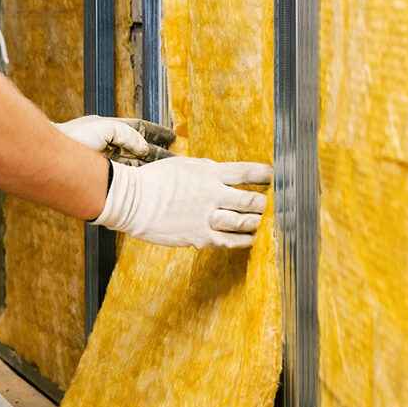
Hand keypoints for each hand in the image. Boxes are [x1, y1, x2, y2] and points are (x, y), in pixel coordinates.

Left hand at [55, 115, 175, 165]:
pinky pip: (128, 174)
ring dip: (150, 166)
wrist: (54, 158)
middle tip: (173, 159)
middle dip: (156, 153)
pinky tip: (150, 179)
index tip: (171, 137)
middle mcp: (109, 144)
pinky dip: (140, 175)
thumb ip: (129, 134)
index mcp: (109, 129)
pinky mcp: (106, 175)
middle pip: (139, 148)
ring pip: (135, 162)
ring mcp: (108, 160)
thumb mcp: (106, 129)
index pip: (138, 129)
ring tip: (165, 171)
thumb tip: (144, 148)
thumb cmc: (74, 138)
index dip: (155, 133)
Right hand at [92, 157, 272, 248]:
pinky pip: (228, 241)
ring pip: (243, 222)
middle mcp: (212, 195)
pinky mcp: (199, 237)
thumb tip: (223, 171)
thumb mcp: (183, 164)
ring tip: (266, 222)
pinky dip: (244, 241)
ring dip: (258, 222)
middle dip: (266, 203)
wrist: (130, 201)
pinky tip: (252, 239)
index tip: (276, 176)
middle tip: (275, 204)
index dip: (266, 175)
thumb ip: (206, 168)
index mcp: (209, 173)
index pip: (247, 172)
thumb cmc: (154, 180)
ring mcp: (206, 218)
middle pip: (252, 200)